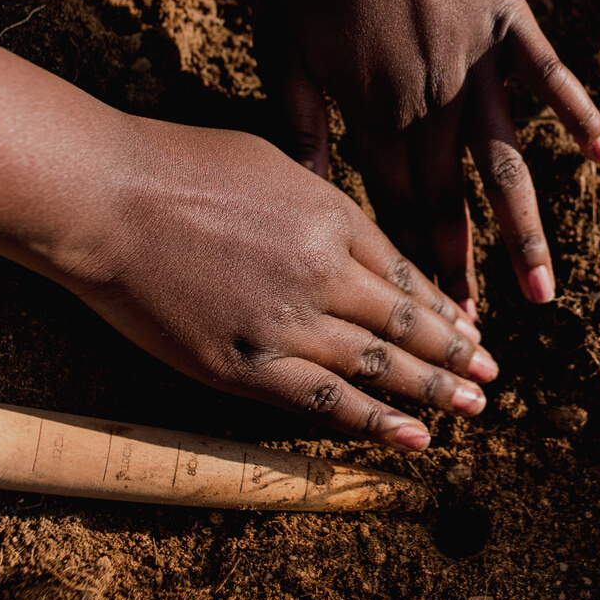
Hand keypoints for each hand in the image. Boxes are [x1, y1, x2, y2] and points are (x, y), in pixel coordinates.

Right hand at [62, 120, 495, 450]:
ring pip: (378, 365)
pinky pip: (323, 401)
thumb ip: (321, 203)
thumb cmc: (178, 166)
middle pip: (405, 323)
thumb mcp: (272, 162)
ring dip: (431, 389)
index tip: (470, 327)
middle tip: (492, 373)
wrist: (107, 199)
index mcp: (334, 217)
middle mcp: (324, 274)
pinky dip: (373, 421)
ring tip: (471, 407)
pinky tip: (413, 437)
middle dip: (455, 352)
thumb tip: (352, 233)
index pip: (404, 274)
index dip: (441, 306)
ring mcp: (287, 323)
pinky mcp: (245, 366)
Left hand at [257, 0, 599, 315]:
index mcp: (375, 110)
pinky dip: (579, 117)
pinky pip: (551, 79)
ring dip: (523, 233)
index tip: (416, 317)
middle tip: (473, 334)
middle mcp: (434, 101)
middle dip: (458, 270)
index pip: (392, 204)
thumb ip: (296, 120)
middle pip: (447, 200)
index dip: (404, 262)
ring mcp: (478, 66)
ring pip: (504, 164)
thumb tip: (305, 192)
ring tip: (543, 293)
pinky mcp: (511, 25)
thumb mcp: (281, 41)